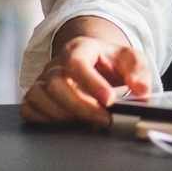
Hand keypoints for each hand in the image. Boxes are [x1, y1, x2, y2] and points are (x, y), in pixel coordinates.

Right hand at [20, 23, 150, 126]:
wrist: (95, 63)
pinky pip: (30, 108)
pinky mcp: (35, 95)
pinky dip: (45, 119)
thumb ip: (139, 71)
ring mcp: (43, 79)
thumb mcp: (131, 59)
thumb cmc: (111, 62)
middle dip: (81, 106)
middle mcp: (56, 62)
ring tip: (89, 123)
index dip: (91, 82)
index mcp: (80, 47)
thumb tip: (142, 90)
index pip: (77, 62)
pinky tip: (67, 123)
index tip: (109, 100)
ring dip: (65, 115)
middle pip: (56, 83)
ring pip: (41, 96)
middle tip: (105, 120)